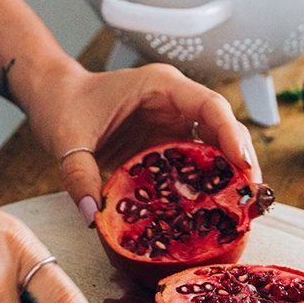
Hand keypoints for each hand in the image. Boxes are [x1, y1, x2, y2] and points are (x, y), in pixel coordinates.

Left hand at [17, 61, 259, 224]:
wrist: (53, 98)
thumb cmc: (63, 105)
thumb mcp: (67, 140)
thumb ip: (80, 176)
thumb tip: (94, 215)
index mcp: (160, 87)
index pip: (210, 105)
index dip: (231, 134)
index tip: (242, 165)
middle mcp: (175, 103)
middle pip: (224, 128)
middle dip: (242, 162)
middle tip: (250, 199)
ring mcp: (174, 124)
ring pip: (216, 148)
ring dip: (230, 177)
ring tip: (241, 211)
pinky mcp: (167, 144)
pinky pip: (195, 164)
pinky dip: (206, 186)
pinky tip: (213, 213)